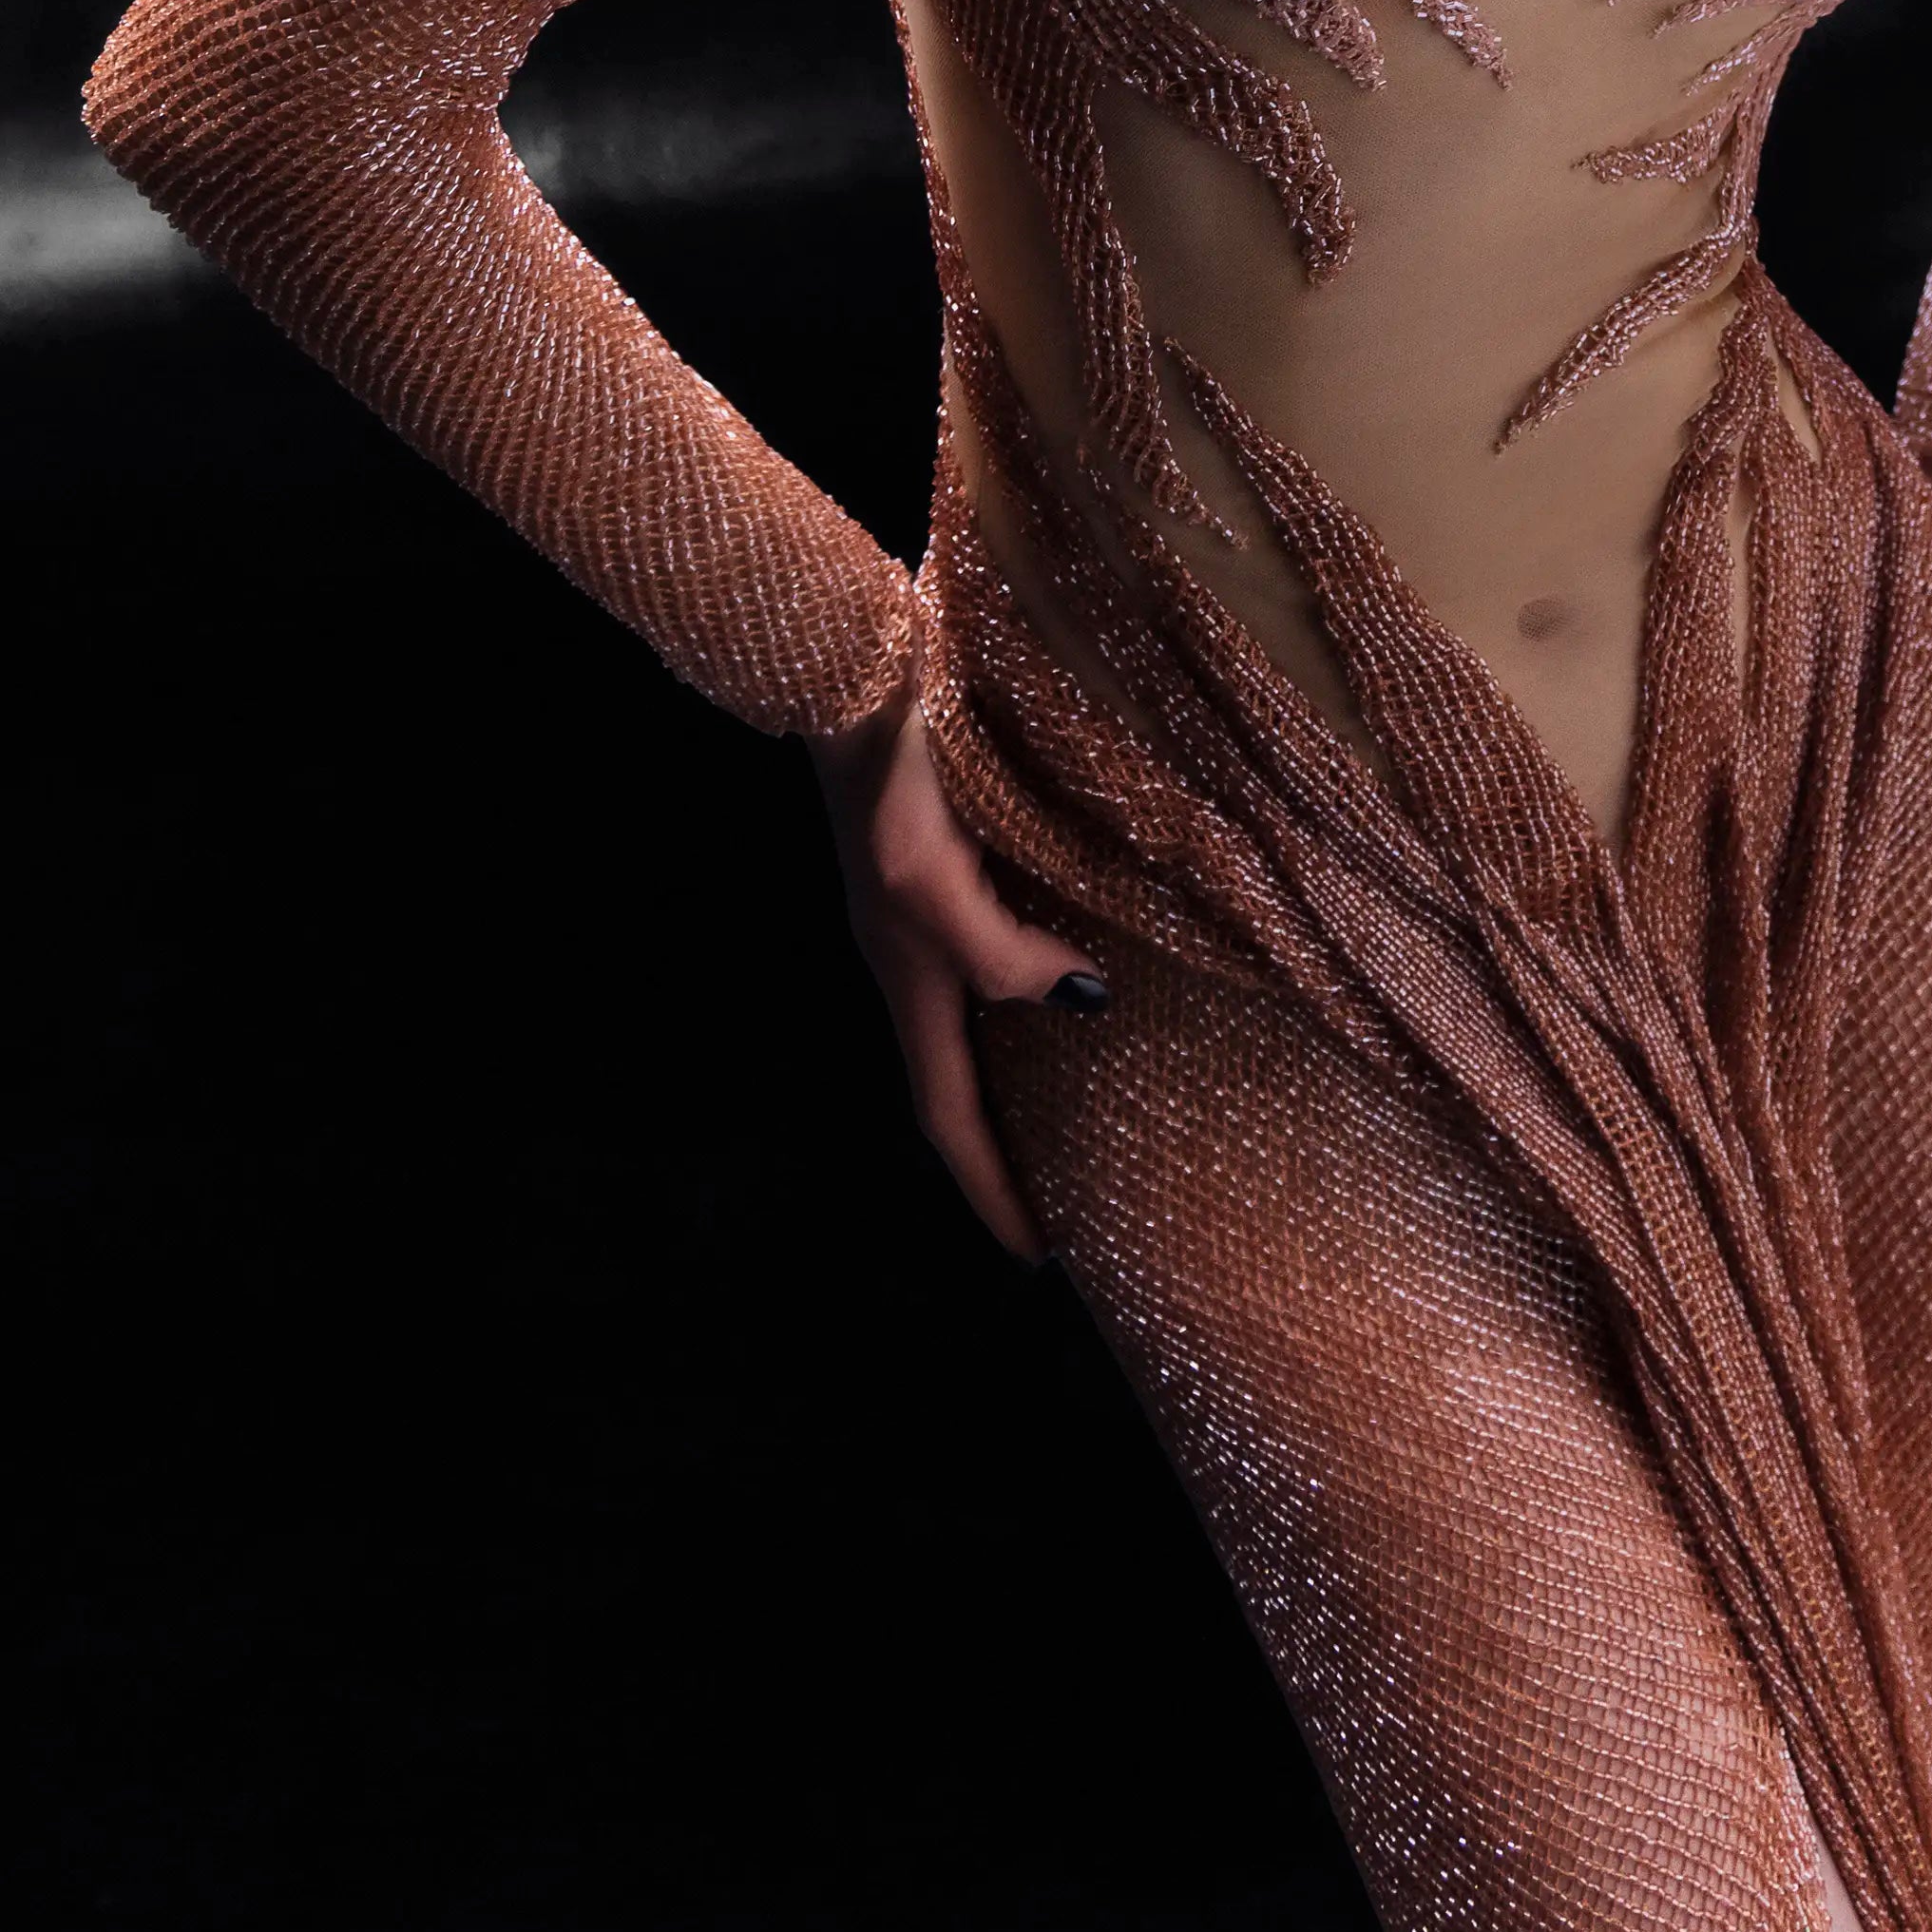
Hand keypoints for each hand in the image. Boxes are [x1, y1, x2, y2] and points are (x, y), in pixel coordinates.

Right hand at [806, 689, 1105, 1258]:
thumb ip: (996, 949)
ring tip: (1082, 1112)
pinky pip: (992, 953)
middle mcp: (910, 958)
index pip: (948, 1119)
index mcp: (906, 978)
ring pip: (977, 1018)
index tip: (1039, 1261)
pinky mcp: (941, 859)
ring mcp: (922, 910)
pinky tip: (1071, 968)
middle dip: (1005, 1152)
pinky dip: (1029, 987)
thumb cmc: (886, 773)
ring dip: (1019, 1075)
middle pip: (960, 1083)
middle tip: (1071, 1203)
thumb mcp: (934, 873)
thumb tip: (1074, 999)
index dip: (990, 1193)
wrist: (849, 670)